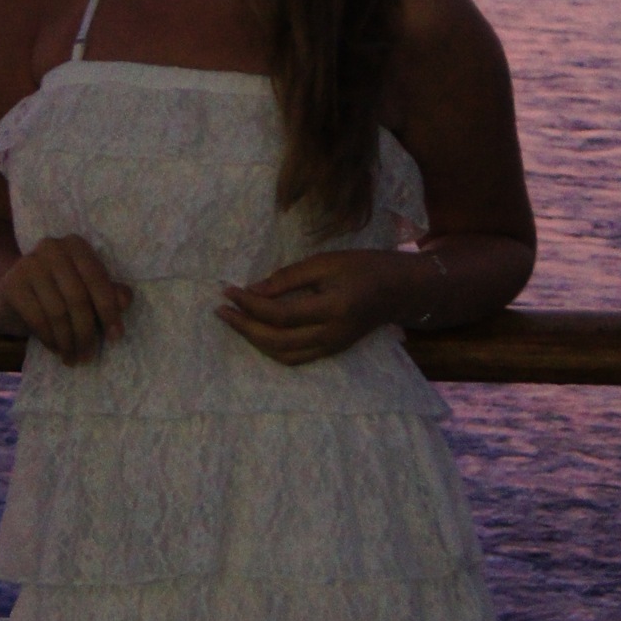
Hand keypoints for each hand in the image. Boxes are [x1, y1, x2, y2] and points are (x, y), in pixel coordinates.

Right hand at [0, 234, 132, 364]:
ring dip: (68, 341)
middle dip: (86, 332)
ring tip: (73, 358)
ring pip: (58, 311)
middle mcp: (52, 247)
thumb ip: (107, 292)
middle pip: (77, 297)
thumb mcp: (84, 290)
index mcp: (75, 245)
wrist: (12, 295)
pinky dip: (50, 339)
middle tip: (89, 356)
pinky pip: (37, 319)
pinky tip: (56, 350)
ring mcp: (29, 264)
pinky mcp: (12, 284)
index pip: (97, 278)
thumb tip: (125, 300)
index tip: (116, 337)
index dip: (109, 310)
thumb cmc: (57, 292)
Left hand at [216, 250, 400, 366]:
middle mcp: (331, 336)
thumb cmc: (364, 267)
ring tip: (234, 321)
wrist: (399, 290)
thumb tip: (253, 290)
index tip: (228, 290)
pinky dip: (271, 348)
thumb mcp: (326, 262)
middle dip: (244, 326)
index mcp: (332, 309)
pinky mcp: (331, 352)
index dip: (249, 304)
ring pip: (283, 355)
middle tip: (221, 310)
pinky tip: (257, 332)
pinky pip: (294, 358)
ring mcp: (332, 348)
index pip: (279, 314)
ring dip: (254, 341)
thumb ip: (288, 278)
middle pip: (276, 340)